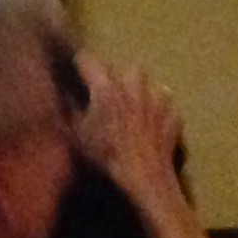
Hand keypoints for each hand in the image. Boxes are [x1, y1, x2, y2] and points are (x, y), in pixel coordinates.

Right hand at [68, 53, 185, 207]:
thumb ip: (68, 111)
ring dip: (139, 92)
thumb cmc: (106, 157)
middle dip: (114, 79)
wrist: (145, 177)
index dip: (78, 65)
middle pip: (121, 69)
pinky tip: (151, 125)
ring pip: (146, 83)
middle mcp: (133, 83)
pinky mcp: (173, 113)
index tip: (75, 73)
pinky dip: (158, 111)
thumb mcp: (76, 136)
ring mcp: (157, 97)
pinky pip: (164, 104)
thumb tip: (64, 97)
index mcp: (106, 86)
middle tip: (107, 98)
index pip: (86, 60)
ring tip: (132, 110)